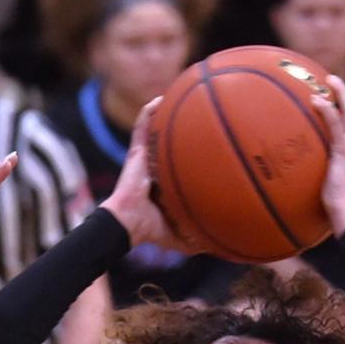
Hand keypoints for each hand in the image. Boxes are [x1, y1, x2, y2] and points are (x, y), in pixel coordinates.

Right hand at [100, 99, 202, 252]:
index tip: (211, 146)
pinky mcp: (135, 153)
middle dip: (182, 129)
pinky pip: (141, 127)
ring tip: (182, 96)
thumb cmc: (149, 230)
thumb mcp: (178, 237)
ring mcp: (145, 158)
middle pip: (170, 144)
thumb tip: (217, 247)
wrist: (128, 223)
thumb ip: (195, 241)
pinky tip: (160, 99)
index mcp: (166, 184)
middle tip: (202, 116)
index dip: (193, 156)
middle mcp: (156, 168)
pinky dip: (148, 112)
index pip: (180, 166)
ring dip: (165, 114)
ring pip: (155, 131)